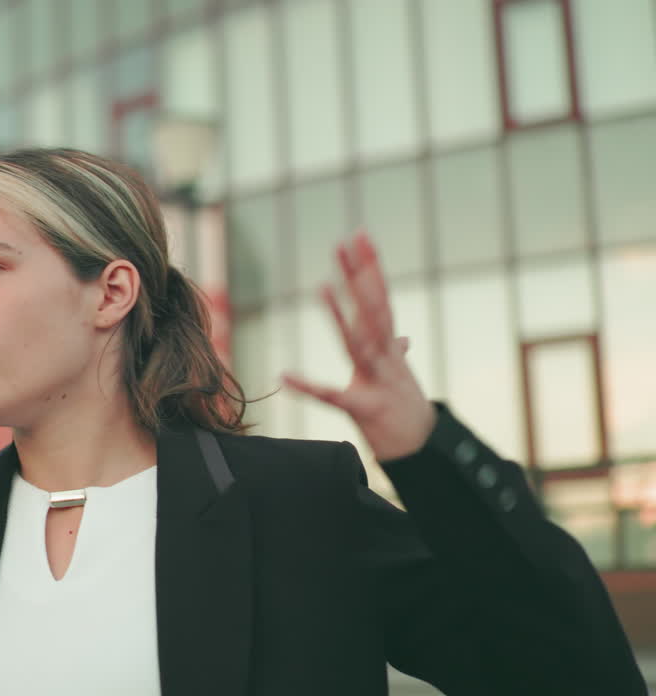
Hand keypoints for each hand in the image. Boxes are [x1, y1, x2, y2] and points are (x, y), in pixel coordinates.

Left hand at [282, 232, 435, 460]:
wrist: (422, 448)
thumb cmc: (404, 408)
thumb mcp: (398, 375)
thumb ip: (396, 351)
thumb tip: (403, 338)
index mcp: (387, 345)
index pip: (379, 296)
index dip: (370, 266)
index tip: (360, 236)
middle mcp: (385, 356)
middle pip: (373, 307)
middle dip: (359, 274)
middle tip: (346, 240)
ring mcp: (377, 380)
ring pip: (358, 342)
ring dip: (340, 316)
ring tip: (322, 287)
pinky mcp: (364, 408)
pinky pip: (332, 397)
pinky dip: (309, 387)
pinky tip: (285, 376)